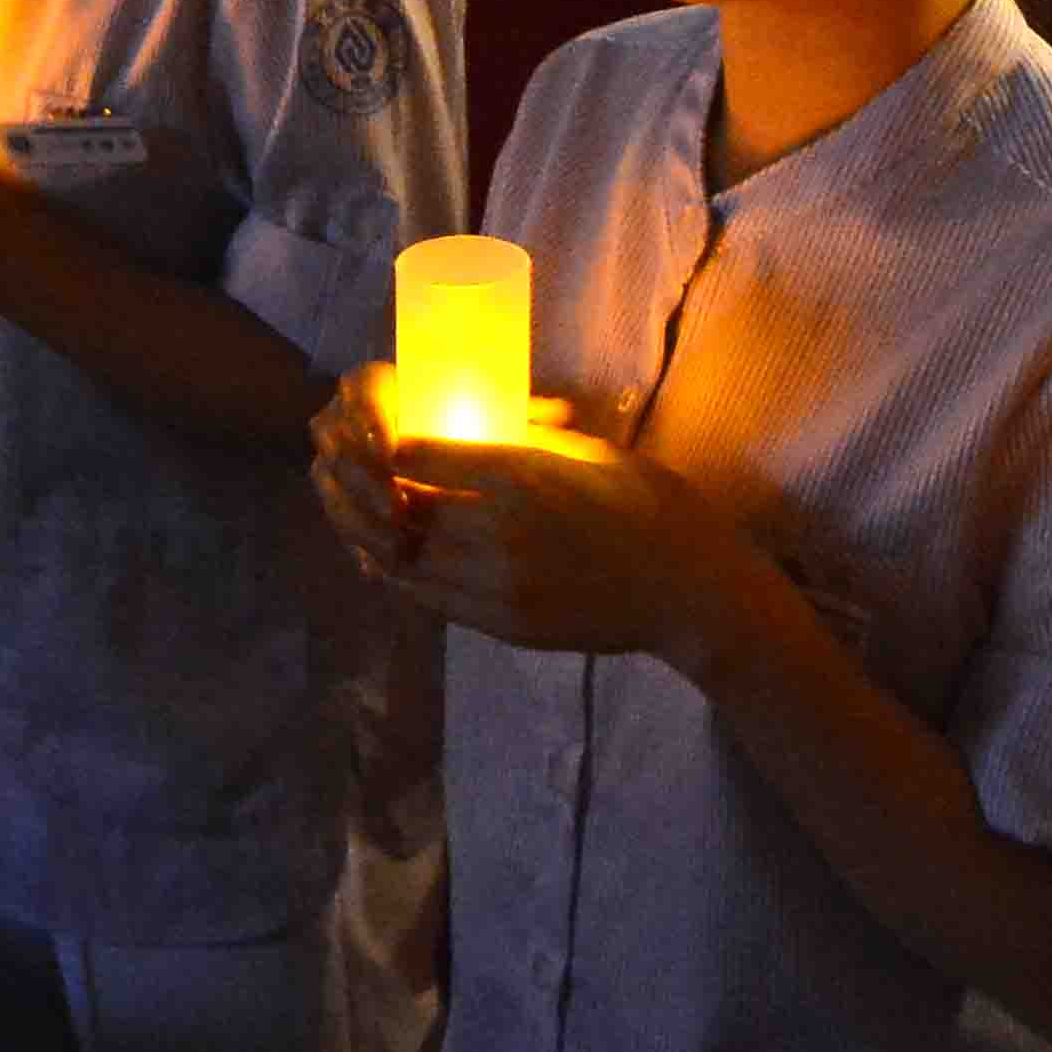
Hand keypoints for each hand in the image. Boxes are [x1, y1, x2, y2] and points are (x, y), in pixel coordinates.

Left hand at [327, 410, 766, 669]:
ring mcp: (497, 587)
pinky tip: (391, 561)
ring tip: (365, 518)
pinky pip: (431, 599)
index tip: (386, 435)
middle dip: (378, 490)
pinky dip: (404, 577)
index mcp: (521, 477)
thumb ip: (528, 442)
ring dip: (381, 538)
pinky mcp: (502, 625)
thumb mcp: (591, 453)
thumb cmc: (651, 505)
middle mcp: (497, 533)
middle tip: (363, 474)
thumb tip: (477, 427)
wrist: (689, 589)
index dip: (394, 444)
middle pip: (403, 508)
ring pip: (407, 560)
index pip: (418, 456)